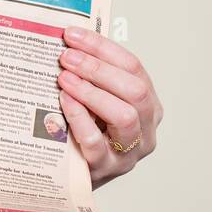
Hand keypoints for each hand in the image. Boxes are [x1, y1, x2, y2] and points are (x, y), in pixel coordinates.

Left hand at [57, 27, 162, 188]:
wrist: (75, 176)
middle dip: (98, 68)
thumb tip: (70, 41)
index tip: (73, 35)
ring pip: (124, 116)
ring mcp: (129, 151)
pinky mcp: (107, 169)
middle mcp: (146, 128)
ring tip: (64, 78)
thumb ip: (94, 77)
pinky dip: (79, 118)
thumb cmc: (87, 132)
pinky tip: (63, 102)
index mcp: (148, 104)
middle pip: (134, 90)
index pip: (133, 67)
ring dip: (92, 92)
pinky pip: (96, 142)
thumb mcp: (97, 102)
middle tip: (66, 57)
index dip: (103, 48)